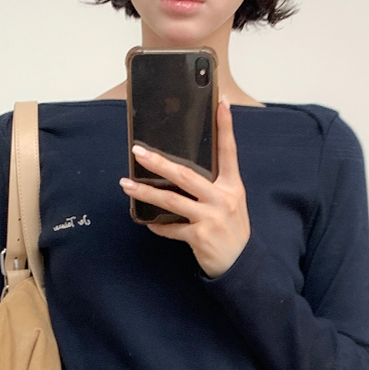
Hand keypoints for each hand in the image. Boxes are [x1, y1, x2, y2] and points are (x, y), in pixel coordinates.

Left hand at [119, 96, 250, 279]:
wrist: (241, 265)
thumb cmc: (232, 231)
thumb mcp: (231, 203)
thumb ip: (215, 187)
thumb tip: (182, 172)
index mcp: (232, 187)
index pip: (229, 152)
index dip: (226, 127)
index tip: (221, 103)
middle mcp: (223, 199)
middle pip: (186, 175)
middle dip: (160, 162)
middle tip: (139, 153)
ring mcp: (211, 218)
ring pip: (173, 201)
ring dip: (147, 192)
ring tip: (127, 185)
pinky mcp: (200, 237)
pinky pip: (172, 228)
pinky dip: (158, 226)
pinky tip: (148, 222)